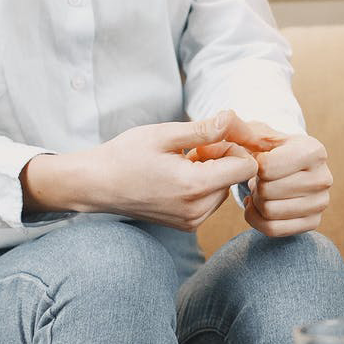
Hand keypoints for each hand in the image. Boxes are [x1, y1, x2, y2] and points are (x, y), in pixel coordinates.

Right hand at [25, 111, 257, 229]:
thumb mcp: (164, 134)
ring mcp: (192, 222)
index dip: (235, 147)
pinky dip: (202, 185)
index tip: (212, 138)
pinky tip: (178, 176)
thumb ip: (204, 129)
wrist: (96, 184)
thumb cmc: (126, 155)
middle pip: (236, 178)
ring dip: (212, 172)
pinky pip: (210, 201)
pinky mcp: (187, 225)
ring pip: (224, 189)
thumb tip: (234, 119)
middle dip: (221, 158)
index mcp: (194, 186)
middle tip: (191, 149)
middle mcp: (197, 210)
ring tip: (181, 162)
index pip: (246, 168)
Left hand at [222, 115, 334, 237]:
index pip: (267, 168)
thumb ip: (239, 127)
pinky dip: (258, 220)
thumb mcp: (256, 134)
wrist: (287, 168)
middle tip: (259, 178)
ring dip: (256, 202)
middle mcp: (324, 177)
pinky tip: (260, 206)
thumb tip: (225, 120)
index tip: (259, 160)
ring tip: (261, 189)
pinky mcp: (314, 222)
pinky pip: (273, 229)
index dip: (253, 166)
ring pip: (269, 211)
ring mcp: (321, 202)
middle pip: (268, 191)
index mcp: (314, 150)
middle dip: (255, 185)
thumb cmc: (268, 149)